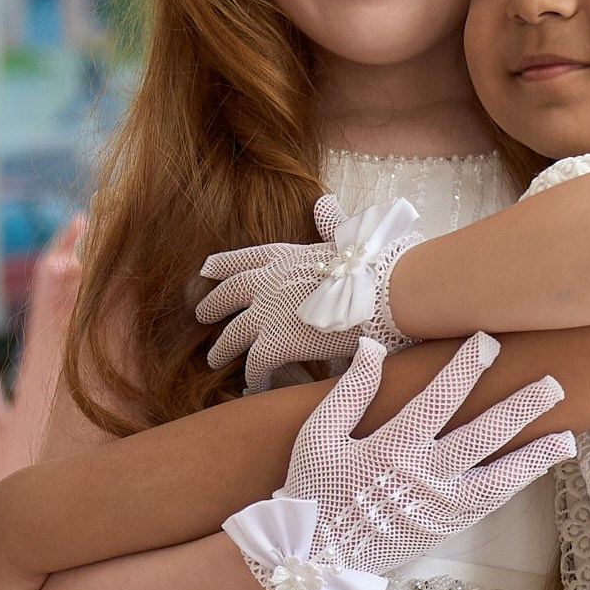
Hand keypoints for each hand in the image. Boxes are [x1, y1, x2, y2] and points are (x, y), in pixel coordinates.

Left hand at [197, 194, 420, 390]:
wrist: (387, 292)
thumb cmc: (379, 265)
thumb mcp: (350, 235)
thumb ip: (332, 224)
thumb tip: (324, 203)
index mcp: (287, 256)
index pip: (245, 258)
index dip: (223, 264)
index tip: (205, 269)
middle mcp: (270, 282)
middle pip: (230, 294)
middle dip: (213, 305)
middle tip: (201, 315)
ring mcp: (269, 312)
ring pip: (233, 334)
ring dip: (222, 348)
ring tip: (213, 360)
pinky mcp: (277, 343)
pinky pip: (255, 365)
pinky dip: (253, 378)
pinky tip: (253, 386)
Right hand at [223, 334, 573, 589]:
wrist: (313, 557)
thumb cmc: (312, 490)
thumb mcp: (318, 437)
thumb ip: (349, 392)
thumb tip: (372, 347)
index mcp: (388, 450)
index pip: (436, 402)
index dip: (464, 371)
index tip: (487, 342)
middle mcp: (421, 478)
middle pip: (480, 438)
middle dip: (518, 409)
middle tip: (552, 384)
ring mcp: (438, 507)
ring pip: (497, 478)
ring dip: (533, 456)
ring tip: (566, 435)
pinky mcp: (445, 527)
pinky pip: (490, 504)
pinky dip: (518, 483)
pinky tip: (541, 464)